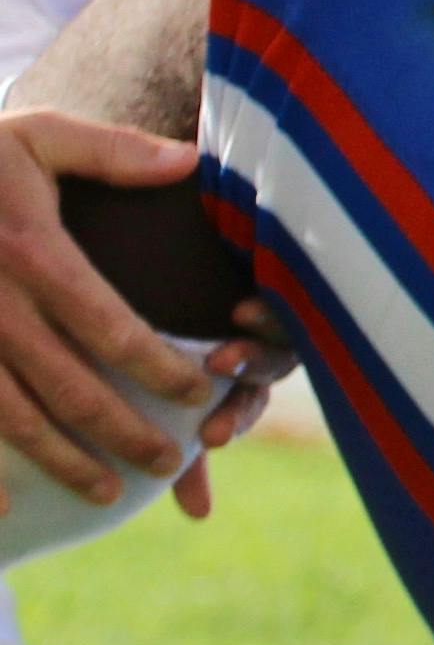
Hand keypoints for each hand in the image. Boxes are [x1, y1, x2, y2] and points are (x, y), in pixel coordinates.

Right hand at [0, 108, 225, 505]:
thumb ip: (112, 151)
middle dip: (123, 433)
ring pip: (13, 417)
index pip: (112, 327)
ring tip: (106, 493)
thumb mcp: (35, 136)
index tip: (203, 395)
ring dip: (60, 462)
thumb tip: (191, 159)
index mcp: (32, 252)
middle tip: (168, 466)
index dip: (161, 370)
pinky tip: (6, 508)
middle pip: (68, 386)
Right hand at [173, 295, 290, 520]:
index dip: (230, 424)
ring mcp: (278, 315)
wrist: (187, 268)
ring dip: (254, 352)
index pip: (243, 411)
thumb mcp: (177, 397)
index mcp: (244, 385)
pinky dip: (270, 306)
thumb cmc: (176, 342)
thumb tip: (200, 516)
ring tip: (223, 353)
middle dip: (241, 395)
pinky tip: (241, 312)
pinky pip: (287, 294)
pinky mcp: (284, 278)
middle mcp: (268, 353)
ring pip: (276, 340)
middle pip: (262, 378)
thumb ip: (185, 451)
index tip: (209, 440)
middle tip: (213, 411)